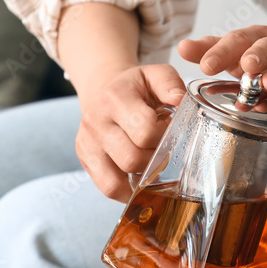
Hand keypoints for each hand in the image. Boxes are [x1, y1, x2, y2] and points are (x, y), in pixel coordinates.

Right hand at [72, 63, 186, 200]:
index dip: (165, 136)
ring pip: (118, 179)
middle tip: (163, 149)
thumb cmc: (136, 88)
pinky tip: (140, 181)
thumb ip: (170, 84)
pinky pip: (108, 188)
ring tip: (152, 164)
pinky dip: (128, 192)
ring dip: (142, 177)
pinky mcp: (85, 159)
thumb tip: (181, 101)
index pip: (145, 130)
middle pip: (132, 158)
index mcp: (115, 98)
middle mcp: (96, 121)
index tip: (170, 132)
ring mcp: (88, 143)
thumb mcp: (155, 75)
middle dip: (155, 159)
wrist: (104, 90)